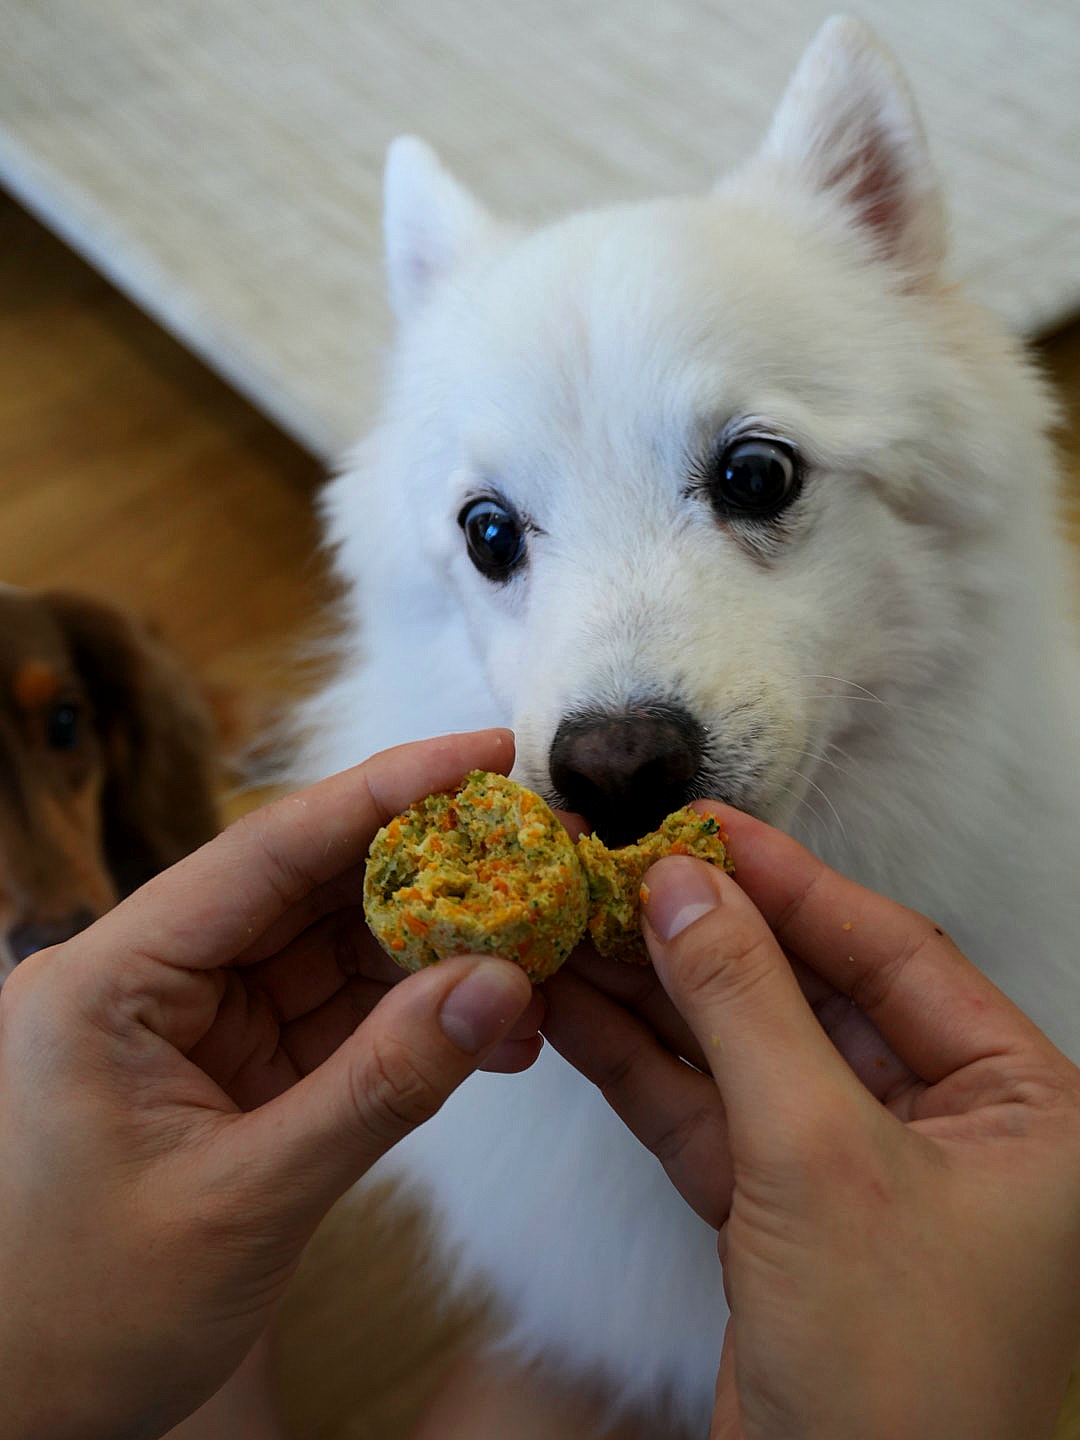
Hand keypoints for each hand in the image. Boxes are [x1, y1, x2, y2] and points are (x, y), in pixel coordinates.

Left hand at [0, 729, 541, 1439]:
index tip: (484, 752)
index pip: (262, 851)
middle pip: (306, 887)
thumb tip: (504, 986)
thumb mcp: (245, 1200)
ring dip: (435, 946)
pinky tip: (490, 1020)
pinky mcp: (231, 1067)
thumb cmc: (87, 1316)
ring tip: (537, 942)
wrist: (25, 1417)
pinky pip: (335, 1016)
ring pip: (332, 949)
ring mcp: (193, 1022)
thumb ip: (379, 1087)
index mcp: (109, 980)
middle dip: (428, 868)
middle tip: (537, 846)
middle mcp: (149, 978)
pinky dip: (412, 1015)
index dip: (382, 791)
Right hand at [543, 811, 1079, 1439]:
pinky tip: (574, 1012)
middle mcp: (951, 1126)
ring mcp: (859, 1171)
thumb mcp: (820, 1159)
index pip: (891, 951)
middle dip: (708, 938)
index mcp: (1021, 1102)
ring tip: (572, 926)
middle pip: (809, 993)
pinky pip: (712, 1115)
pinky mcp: (786, 1217)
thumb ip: (745, 1007)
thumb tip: (682, 887)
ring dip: (658, 996)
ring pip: (748, 1051)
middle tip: (618, 871)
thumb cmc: (899, 1373)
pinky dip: (644, 1069)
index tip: (699, 826)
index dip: (789, 881)